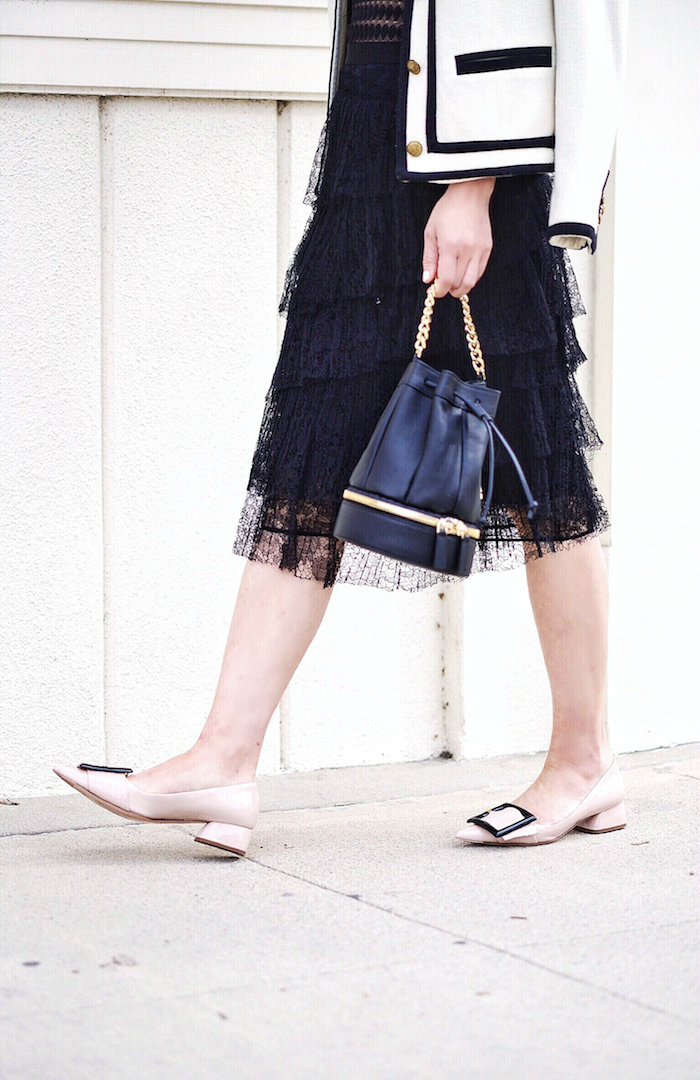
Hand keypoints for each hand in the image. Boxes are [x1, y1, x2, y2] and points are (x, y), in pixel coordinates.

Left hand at [421, 177, 495, 297]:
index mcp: (450, 245)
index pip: (447, 279)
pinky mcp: (487, 249)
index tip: (434, 290)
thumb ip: (429, 258)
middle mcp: (467, 250)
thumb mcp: (431, 232)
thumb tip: (428, 280)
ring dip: (460, 288)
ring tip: (452, 283)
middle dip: (449, 290)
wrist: (470, 194)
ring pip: (471, 282)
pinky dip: (470, 278)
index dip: (440, 290)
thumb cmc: (447, 210)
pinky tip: (461, 273)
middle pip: (460, 284)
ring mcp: (480, 250)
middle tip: (441, 286)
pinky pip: (479, 272)